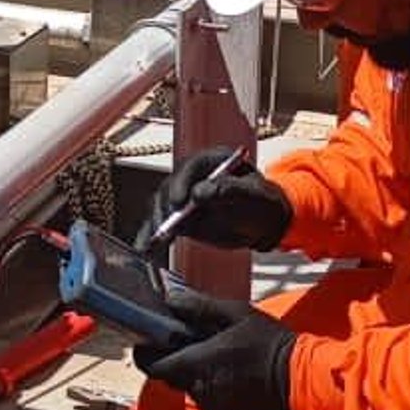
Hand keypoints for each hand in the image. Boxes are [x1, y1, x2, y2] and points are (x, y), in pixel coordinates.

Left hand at [134, 291, 298, 409]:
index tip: (145, 342)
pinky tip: (231, 371)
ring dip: (196, 372)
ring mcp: (212, 405)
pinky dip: (212, 385)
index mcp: (197, 364)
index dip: (145, 354)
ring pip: (190, 386)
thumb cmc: (269, 344)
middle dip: (176, 358)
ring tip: (218, 354)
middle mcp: (199, 389)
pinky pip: (208, 398)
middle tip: (191, 339)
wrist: (299, 380)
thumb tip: (171, 299)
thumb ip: (199, 307)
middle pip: (172, 375)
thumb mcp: (236, 314)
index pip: (153, 366)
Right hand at [143, 148, 292, 252]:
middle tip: (165, 225)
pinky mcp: (179, 216)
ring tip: (154, 241)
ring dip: (156, 223)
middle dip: (165, 207)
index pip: (191, 167)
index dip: (182, 183)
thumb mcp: (253, 195)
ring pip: (162, 207)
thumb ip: (229, 190)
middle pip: (170, 187)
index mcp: (213, 161)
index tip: (179, 202)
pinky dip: (152, 235)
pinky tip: (146, 248)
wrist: (263, 222)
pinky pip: (162, 224)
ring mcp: (183, 196)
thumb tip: (199, 193)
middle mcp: (193, 176)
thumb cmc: (262, 203)